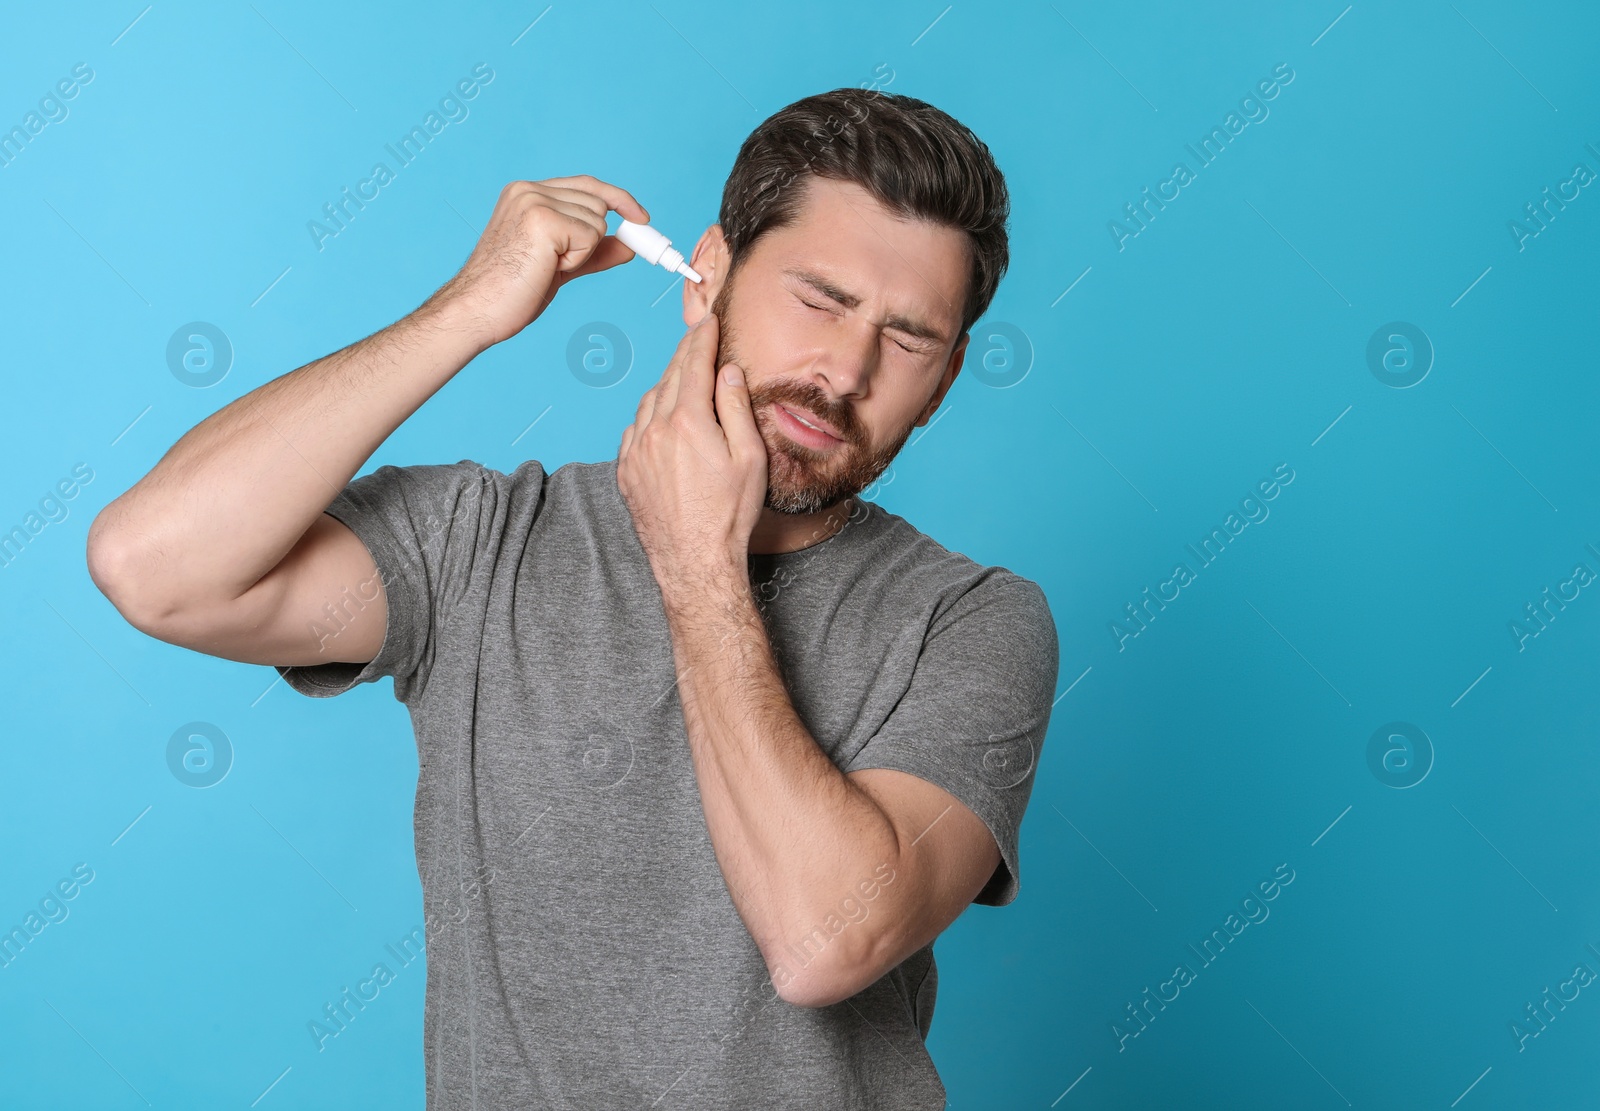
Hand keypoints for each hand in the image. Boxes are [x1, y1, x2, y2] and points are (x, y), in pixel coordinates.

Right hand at [432, 174, 649, 347]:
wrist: (477, 310)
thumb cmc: (510, 291)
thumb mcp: (560, 265)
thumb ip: (593, 252)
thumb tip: (628, 246)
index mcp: (527, 193)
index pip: (586, 185)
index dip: (617, 199)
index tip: (641, 217)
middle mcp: (529, 190)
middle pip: (598, 204)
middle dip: (593, 241)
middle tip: (558, 265)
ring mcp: (535, 201)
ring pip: (597, 221)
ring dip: (581, 253)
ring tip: (544, 266)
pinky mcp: (543, 219)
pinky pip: (590, 237)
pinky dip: (577, 260)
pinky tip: (546, 268)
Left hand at [617, 311, 768, 597]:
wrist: (695, 561)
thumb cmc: (729, 514)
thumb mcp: (749, 458)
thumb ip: (736, 408)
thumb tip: (727, 371)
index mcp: (688, 422)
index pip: (694, 364)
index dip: (703, 338)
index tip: (709, 320)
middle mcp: (655, 430)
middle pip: (670, 377)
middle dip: (686, 353)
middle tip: (698, 337)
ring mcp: (635, 451)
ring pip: (649, 401)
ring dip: (667, 382)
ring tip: (685, 375)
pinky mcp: (626, 471)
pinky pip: (636, 429)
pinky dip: (650, 414)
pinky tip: (664, 416)